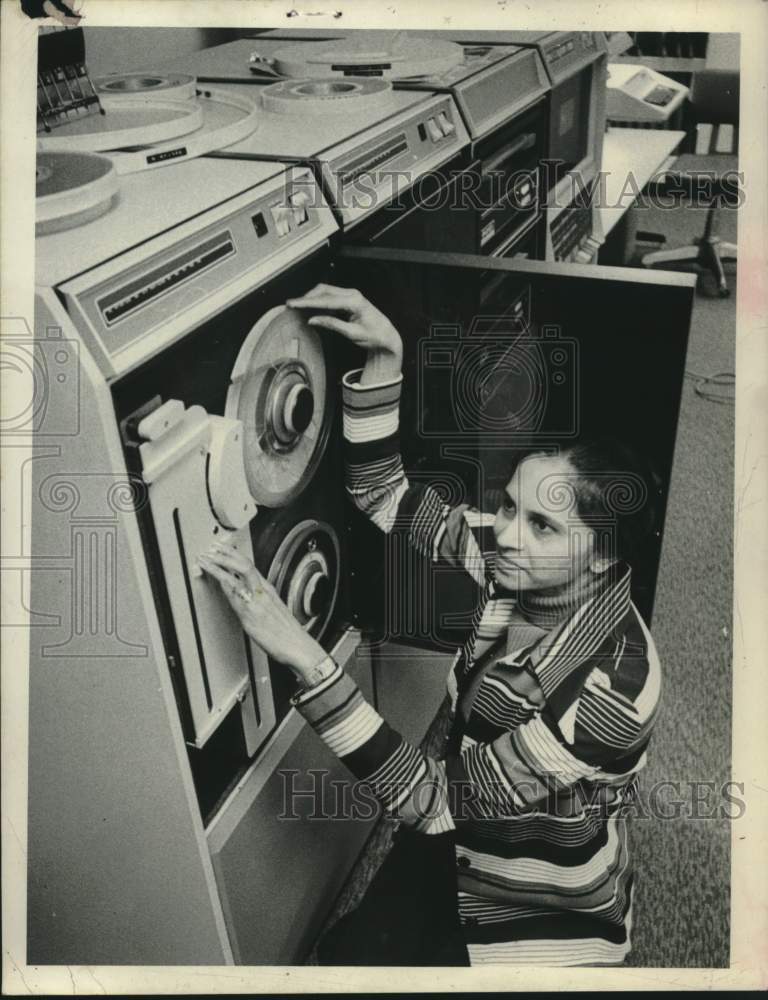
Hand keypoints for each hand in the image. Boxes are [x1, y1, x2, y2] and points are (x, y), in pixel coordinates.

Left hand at [197, 541, 325, 678]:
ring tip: (205, 559)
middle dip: (225, 554)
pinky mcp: (249, 613)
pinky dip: (222, 580)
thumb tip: (246, 600)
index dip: (234, 556)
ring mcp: (255, 601)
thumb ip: (259, 602)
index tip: (223, 549)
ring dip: (218, 565)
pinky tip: (212, 576)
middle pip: (243, 564)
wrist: (296, 645)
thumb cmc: (287, 633)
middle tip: (211, 548)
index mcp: (268, 590)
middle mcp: (262, 591)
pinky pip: (233, 592)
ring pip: (236, 575)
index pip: (249, 566)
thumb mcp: (274, 611)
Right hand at [286, 284, 402, 382]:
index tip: (294, 304)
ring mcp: (351, 295)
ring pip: (325, 291)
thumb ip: (332, 325)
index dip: (307, 302)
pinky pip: (330, 296)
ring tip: (297, 306)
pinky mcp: (348, 298)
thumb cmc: (374, 335)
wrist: (387, 335)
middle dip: (306, 297)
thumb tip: (313, 319)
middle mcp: (352, 294)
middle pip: (323, 290)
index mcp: (354, 302)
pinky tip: (310, 307)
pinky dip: (318, 300)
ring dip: (311, 298)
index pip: (325, 300)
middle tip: (291, 305)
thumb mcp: (352, 333)